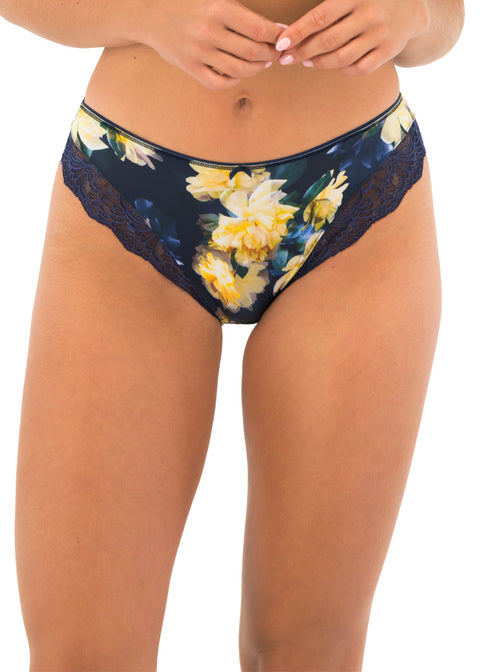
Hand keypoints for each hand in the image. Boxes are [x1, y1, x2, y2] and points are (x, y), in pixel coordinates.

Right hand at [132, 0, 284, 89]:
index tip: (283, 39)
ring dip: (256, 69)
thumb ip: (242, 13)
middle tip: (275, 54)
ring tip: (261, 64)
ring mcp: (198, 52)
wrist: (151, 15)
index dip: (277, 37)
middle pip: (252, 51)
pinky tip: (238, 73)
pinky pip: (219, 83)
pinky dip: (233, 81)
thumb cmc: (189, 5)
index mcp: (219, 8)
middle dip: (270, 55)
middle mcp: (209, 31)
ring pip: (239, 69)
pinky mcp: (190, 67)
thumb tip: (276, 29)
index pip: (259, 28)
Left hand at [274, 0, 429, 74]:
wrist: (413, 9)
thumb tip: (294, 23)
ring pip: (341, 58)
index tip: (281, 43)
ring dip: (319, 63)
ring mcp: (380, 35)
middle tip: (286, 58)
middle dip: (302, 52)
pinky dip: (342, 70)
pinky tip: (332, 65)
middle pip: (327, 41)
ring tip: (305, 62)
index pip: (320, 16)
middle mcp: (369, 15)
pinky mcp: (388, 52)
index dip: (298, 32)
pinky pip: (359, 68)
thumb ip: (329, 2)